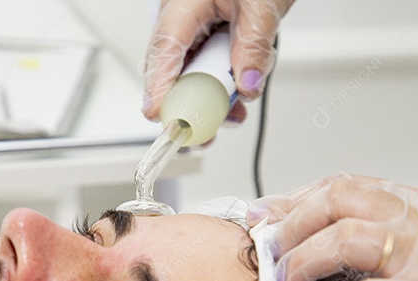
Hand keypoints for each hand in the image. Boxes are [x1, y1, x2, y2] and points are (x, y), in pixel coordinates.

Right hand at [143, 0, 292, 120]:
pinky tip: (236, 100)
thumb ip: (254, 45)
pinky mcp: (203, 47)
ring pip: (189, 80)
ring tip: (234, 111)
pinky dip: (221, 91)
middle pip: (172, 74)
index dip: (159, 86)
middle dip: (190, 105)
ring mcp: (190, 38)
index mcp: (182, 7)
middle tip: (205, 131)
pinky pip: (205, 76)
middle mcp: (179, 24)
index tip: (159, 114)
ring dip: (212, 101)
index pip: (165, 50)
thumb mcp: (259, 6)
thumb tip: (247, 84)